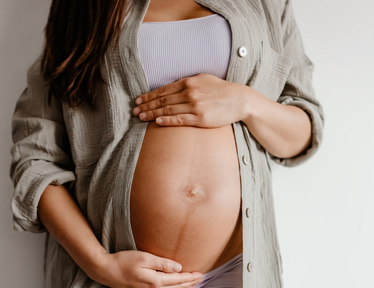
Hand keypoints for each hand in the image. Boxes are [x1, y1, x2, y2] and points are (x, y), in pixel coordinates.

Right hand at [90, 250, 204, 287]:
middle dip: (190, 284)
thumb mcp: (144, 257)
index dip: (191, 277)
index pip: (178, 280)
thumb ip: (163, 263)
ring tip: (192, 287)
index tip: (201, 274)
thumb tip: (179, 267)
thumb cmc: (124, 261)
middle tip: (201, 280)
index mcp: (154, 281)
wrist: (106, 271)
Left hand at [132, 73, 248, 127]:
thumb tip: (172, 87)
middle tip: (134, 110)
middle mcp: (190, 92)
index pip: (163, 90)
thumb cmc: (221, 90)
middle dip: (146, 105)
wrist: (239, 100)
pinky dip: (167, 120)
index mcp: (189, 82)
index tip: (138, 100)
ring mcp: (195, 106)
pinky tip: (157, 121)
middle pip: (162, 100)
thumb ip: (187, 82)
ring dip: (152, 113)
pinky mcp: (200, 119)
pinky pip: (180, 120)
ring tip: (141, 117)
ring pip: (168, 110)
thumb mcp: (203, 79)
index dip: (149, 95)